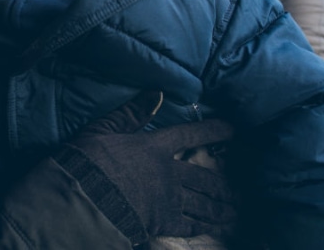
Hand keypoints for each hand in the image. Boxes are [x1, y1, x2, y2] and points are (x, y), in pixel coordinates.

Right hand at [54, 92, 236, 245]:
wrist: (86, 198)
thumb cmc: (89, 161)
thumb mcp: (105, 129)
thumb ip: (131, 113)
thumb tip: (157, 94)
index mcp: (155, 147)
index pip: (189, 135)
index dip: (212, 131)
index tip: (232, 129)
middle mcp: (169, 172)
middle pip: (204, 178)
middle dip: (222, 185)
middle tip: (237, 191)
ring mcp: (169, 199)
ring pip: (203, 204)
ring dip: (220, 208)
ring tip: (232, 211)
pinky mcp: (163, 223)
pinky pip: (191, 225)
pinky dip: (203, 226)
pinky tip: (211, 228)